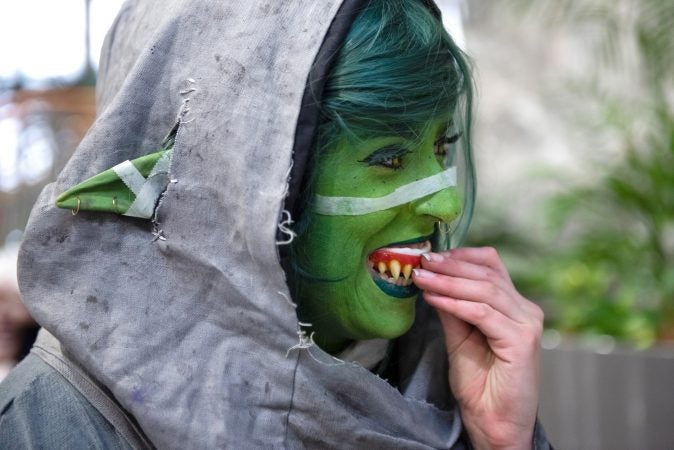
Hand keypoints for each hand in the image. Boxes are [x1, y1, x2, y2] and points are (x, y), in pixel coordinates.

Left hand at [411, 247, 542, 449]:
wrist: (495, 425)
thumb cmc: (480, 386)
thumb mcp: (459, 339)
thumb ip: (451, 309)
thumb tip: (432, 278)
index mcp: (514, 306)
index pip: (491, 266)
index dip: (460, 256)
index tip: (430, 256)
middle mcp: (526, 310)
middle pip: (487, 273)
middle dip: (450, 265)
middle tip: (421, 261)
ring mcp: (527, 324)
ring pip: (484, 290)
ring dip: (447, 280)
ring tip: (421, 277)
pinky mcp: (521, 341)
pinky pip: (482, 313)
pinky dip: (454, 303)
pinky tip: (433, 298)